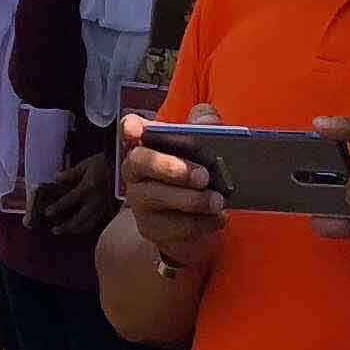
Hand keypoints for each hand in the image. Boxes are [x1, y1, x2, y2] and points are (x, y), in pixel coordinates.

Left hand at [25, 147, 116, 239]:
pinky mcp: (112, 211)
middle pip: (79, 220)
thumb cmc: (106, 163)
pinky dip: (88, 226)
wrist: (126, 167)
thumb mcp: (86, 164)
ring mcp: (105, 207)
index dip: (57, 208)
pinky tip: (81, 226)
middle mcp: (96, 201)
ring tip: (67, 231)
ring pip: (90, 225)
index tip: (47, 213)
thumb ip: (71, 173)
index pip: (69, 201)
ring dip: (77, 230)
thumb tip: (56, 178)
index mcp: (88, 187)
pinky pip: (98, 222)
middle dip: (66, 227)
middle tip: (55, 230)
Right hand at [114, 105, 228, 272]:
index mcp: (146, 144)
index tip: (134, 128)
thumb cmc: (193, 176)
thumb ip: (205, 127)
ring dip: (192, 199)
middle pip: (141, 162)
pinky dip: (202, 222)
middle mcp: (135, 171)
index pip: (131, 130)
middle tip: (204, 175)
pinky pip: (176, 226)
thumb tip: (210, 120)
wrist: (187, 222)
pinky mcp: (151, 228)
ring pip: (158, 197)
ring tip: (218, 200)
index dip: (131, 127)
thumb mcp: (200, 148)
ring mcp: (140, 201)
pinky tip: (219, 218)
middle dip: (171, 166)